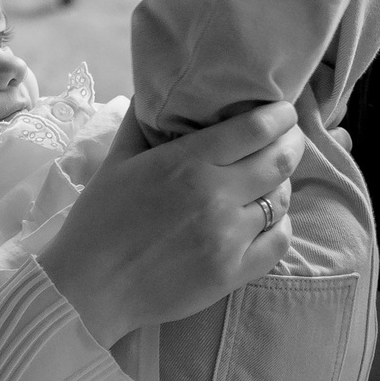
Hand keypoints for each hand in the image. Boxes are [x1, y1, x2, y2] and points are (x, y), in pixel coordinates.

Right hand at [42, 101, 304, 349]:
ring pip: (282, 200)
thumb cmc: (98, 222)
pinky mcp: (233, 272)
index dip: (279, 116)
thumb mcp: (117, 161)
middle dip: (291, 143)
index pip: (256, 128)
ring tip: (271, 180)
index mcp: (188, 163)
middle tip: (288, 139)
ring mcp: (229, 237)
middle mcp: (216, 196)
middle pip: (280, 160)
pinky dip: (281, 224)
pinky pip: (279, 241)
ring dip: (281, 185)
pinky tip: (267, 219)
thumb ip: (143, 123)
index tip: (282, 112)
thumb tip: (157, 90)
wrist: (89, 289)